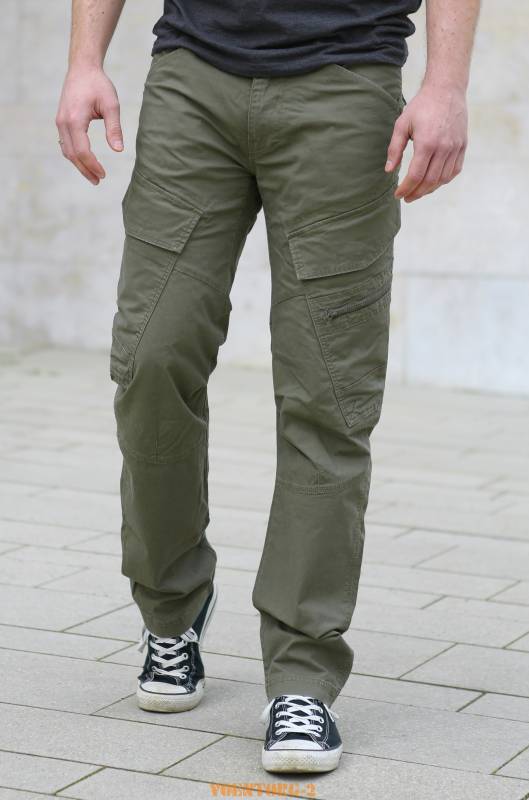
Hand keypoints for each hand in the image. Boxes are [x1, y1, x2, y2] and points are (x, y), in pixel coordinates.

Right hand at [56, 66, 123, 184]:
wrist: (82, 67)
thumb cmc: (98, 84)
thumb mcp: (111, 105)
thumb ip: (114, 128)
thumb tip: (118, 150)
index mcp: (74, 119)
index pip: (82, 150)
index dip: (92, 165)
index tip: (103, 174)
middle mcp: (63, 122)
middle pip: (72, 154)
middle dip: (85, 169)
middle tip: (99, 181)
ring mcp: (60, 122)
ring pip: (67, 151)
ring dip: (79, 165)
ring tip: (93, 176)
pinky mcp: (61, 121)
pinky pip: (65, 144)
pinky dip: (74, 155)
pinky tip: (84, 162)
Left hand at [385, 83, 467, 202]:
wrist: (447, 89)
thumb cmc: (421, 106)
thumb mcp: (402, 124)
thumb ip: (395, 148)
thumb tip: (389, 170)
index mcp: (427, 143)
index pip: (415, 175)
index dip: (405, 188)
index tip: (398, 195)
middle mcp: (444, 148)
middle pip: (430, 181)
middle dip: (416, 193)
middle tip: (407, 198)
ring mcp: (455, 147)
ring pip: (443, 179)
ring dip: (429, 189)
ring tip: (418, 191)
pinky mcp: (463, 146)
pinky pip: (454, 170)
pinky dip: (443, 180)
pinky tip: (433, 182)